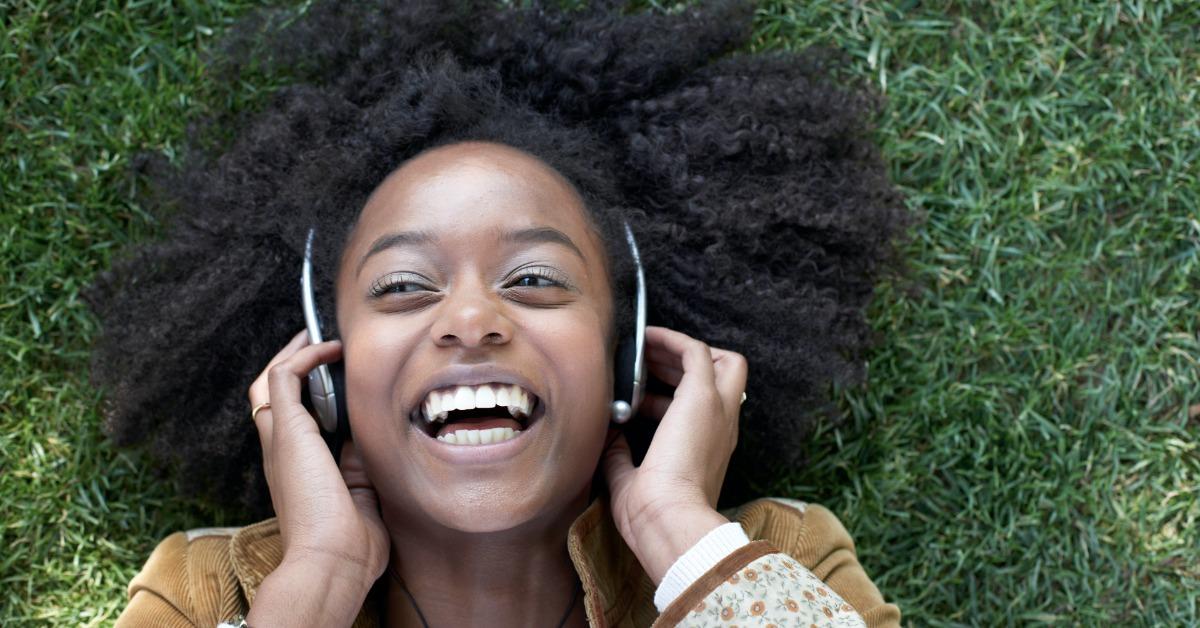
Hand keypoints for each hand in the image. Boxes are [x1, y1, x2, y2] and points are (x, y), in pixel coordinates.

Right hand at [245, 331, 388, 625]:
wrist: (333, 562)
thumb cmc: (351, 545)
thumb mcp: (361, 495)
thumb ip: (358, 464)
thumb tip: (366, 436)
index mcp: (295, 470)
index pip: (289, 421)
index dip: (306, 395)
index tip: (334, 375)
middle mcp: (280, 452)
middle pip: (268, 396)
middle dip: (292, 365)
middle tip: (319, 345)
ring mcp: (279, 441)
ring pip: (267, 382)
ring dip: (293, 354)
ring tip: (318, 336)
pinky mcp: (287, 430)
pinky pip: (284, 376)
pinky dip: (305, 355)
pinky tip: (329, 347)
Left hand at [602, 326, 747, 583]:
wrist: (669, 521)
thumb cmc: (652, 515)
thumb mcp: (631, 483)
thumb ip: (621, 458)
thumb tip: (610, 437)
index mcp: (711, 451)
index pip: (704, 411)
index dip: (669, 398)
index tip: (639, 401)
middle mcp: (722, 427)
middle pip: (727, 377)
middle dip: (686, 365)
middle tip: (649, 366)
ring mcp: (718, 410)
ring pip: (719, 359)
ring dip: (680, 350)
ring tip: (645, 347)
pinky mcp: (702, 396)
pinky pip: (694, 350)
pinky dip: (671, 339)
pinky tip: (646, 337)